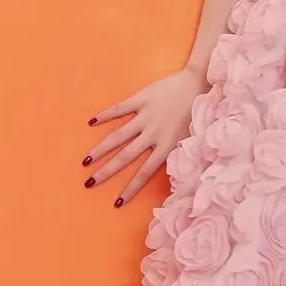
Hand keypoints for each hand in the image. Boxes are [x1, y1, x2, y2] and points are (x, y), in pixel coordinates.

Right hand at [81, 65, 204, 207]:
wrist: (200, 83)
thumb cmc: (198, 114)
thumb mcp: (192, 140)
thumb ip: (177, 156)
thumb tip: (169, 178)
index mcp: (167, 146)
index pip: (145, 173)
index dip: (131, 188)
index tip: (116, 202)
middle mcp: (154, 133)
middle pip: (125, 157)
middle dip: (107, 172)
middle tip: (90, 183)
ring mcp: (146, 116)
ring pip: (118, 136)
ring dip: (100, 149)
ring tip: (86, 160)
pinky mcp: (142, 98)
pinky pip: (120, 108)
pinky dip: (105, 115)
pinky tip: (91, 122)